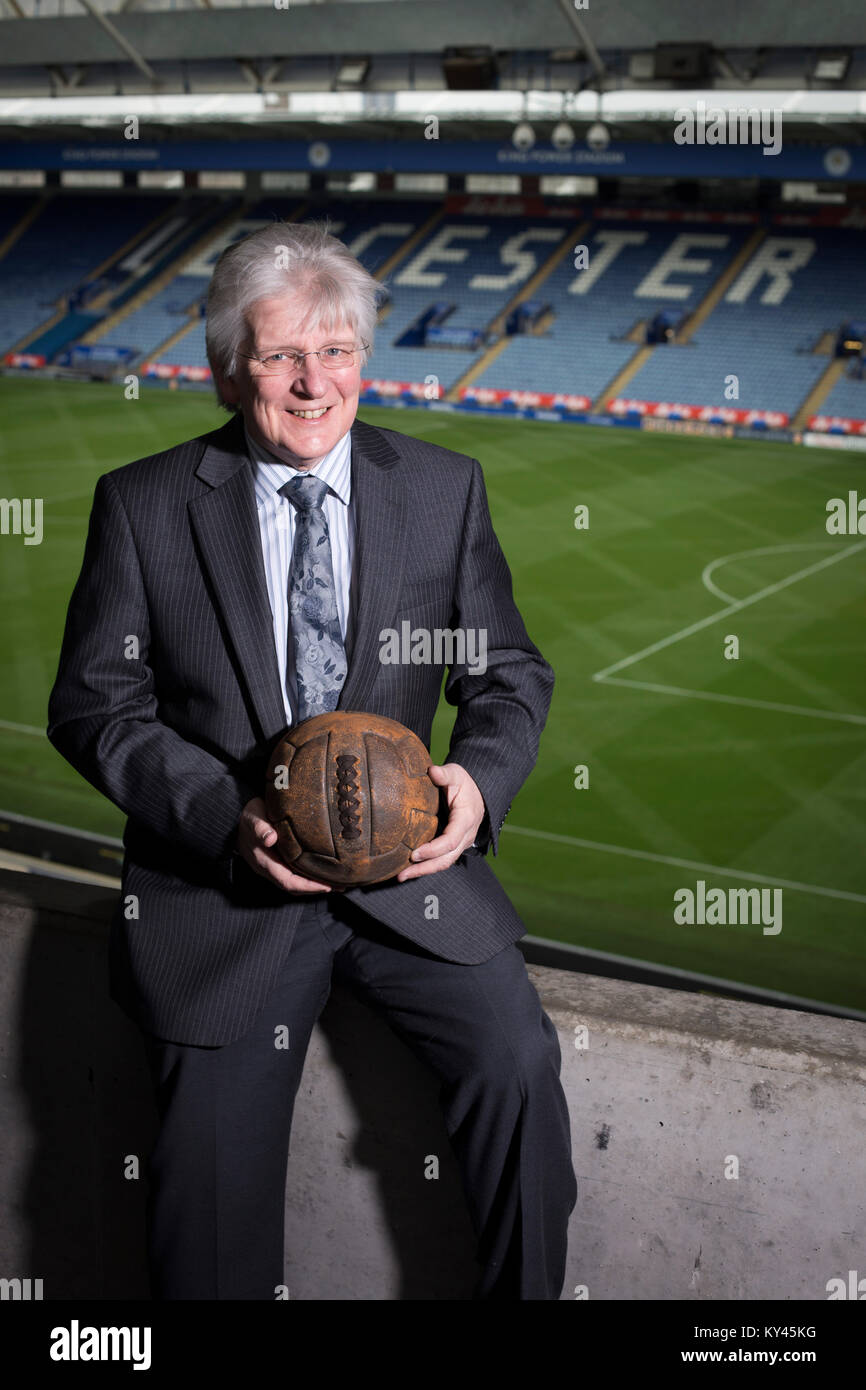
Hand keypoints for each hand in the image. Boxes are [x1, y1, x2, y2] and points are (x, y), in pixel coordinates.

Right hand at [236, 797, 334, 892]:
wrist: (237, 818)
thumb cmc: (248, 817)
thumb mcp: (252, 818)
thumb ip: (260, 827)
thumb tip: (270, 838)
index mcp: (264, 862)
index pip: (288, 882)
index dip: (307, 886)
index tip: (326, 886)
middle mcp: (269, 869)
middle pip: (295, 887)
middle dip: (317, 889)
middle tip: (341, 886)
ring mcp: (274, 867)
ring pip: (296, 882)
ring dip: (315, 885)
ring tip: (338, 882)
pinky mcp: (279, 862)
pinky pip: (296, 874)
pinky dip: (310, 876)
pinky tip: (323, 871)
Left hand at [396, 763, 484, 881]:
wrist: (478, 792)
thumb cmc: (465, 783)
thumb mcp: (457, 774)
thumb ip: (445, 774)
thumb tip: (432, 771)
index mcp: (466, 820)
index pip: (450, 841)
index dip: (433, 849)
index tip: (414, 853)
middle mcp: (465, 836)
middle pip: (446, 859)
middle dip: (424, 868)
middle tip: (402, 874)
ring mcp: (461, 843)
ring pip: (444, 863)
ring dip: (423, 871)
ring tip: (402, 876)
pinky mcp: (453, 846)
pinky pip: (441, 860)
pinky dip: (427, 866)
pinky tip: (410, 869)